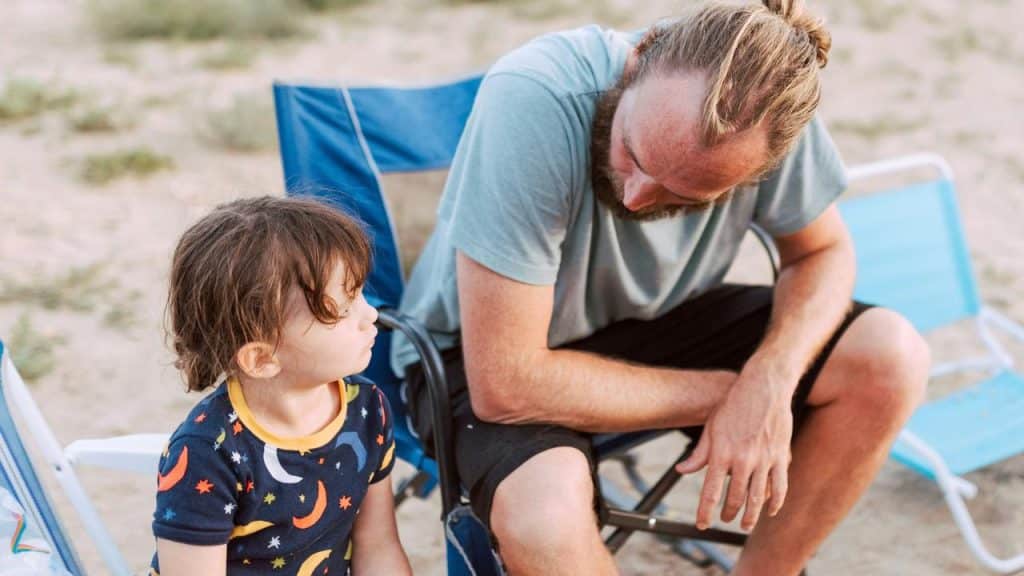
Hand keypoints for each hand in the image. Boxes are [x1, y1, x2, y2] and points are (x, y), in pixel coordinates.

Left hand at [676, 364, 794, 530]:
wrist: (763, 386)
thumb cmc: (733, 406)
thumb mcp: (711, 427)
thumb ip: (699, 454)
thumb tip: (682, 471)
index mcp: (721, 453)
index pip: (710, 492)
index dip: (704, 512)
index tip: (701, 525)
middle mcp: (743, 459)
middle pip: (735, 498)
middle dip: (728, 514)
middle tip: (723, 520)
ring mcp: (764, 459)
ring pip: (757, 498)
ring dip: (750, 516)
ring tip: (745, 525)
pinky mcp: (781, 456)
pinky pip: (779, 486)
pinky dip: (774, 503)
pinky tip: (769, 511)